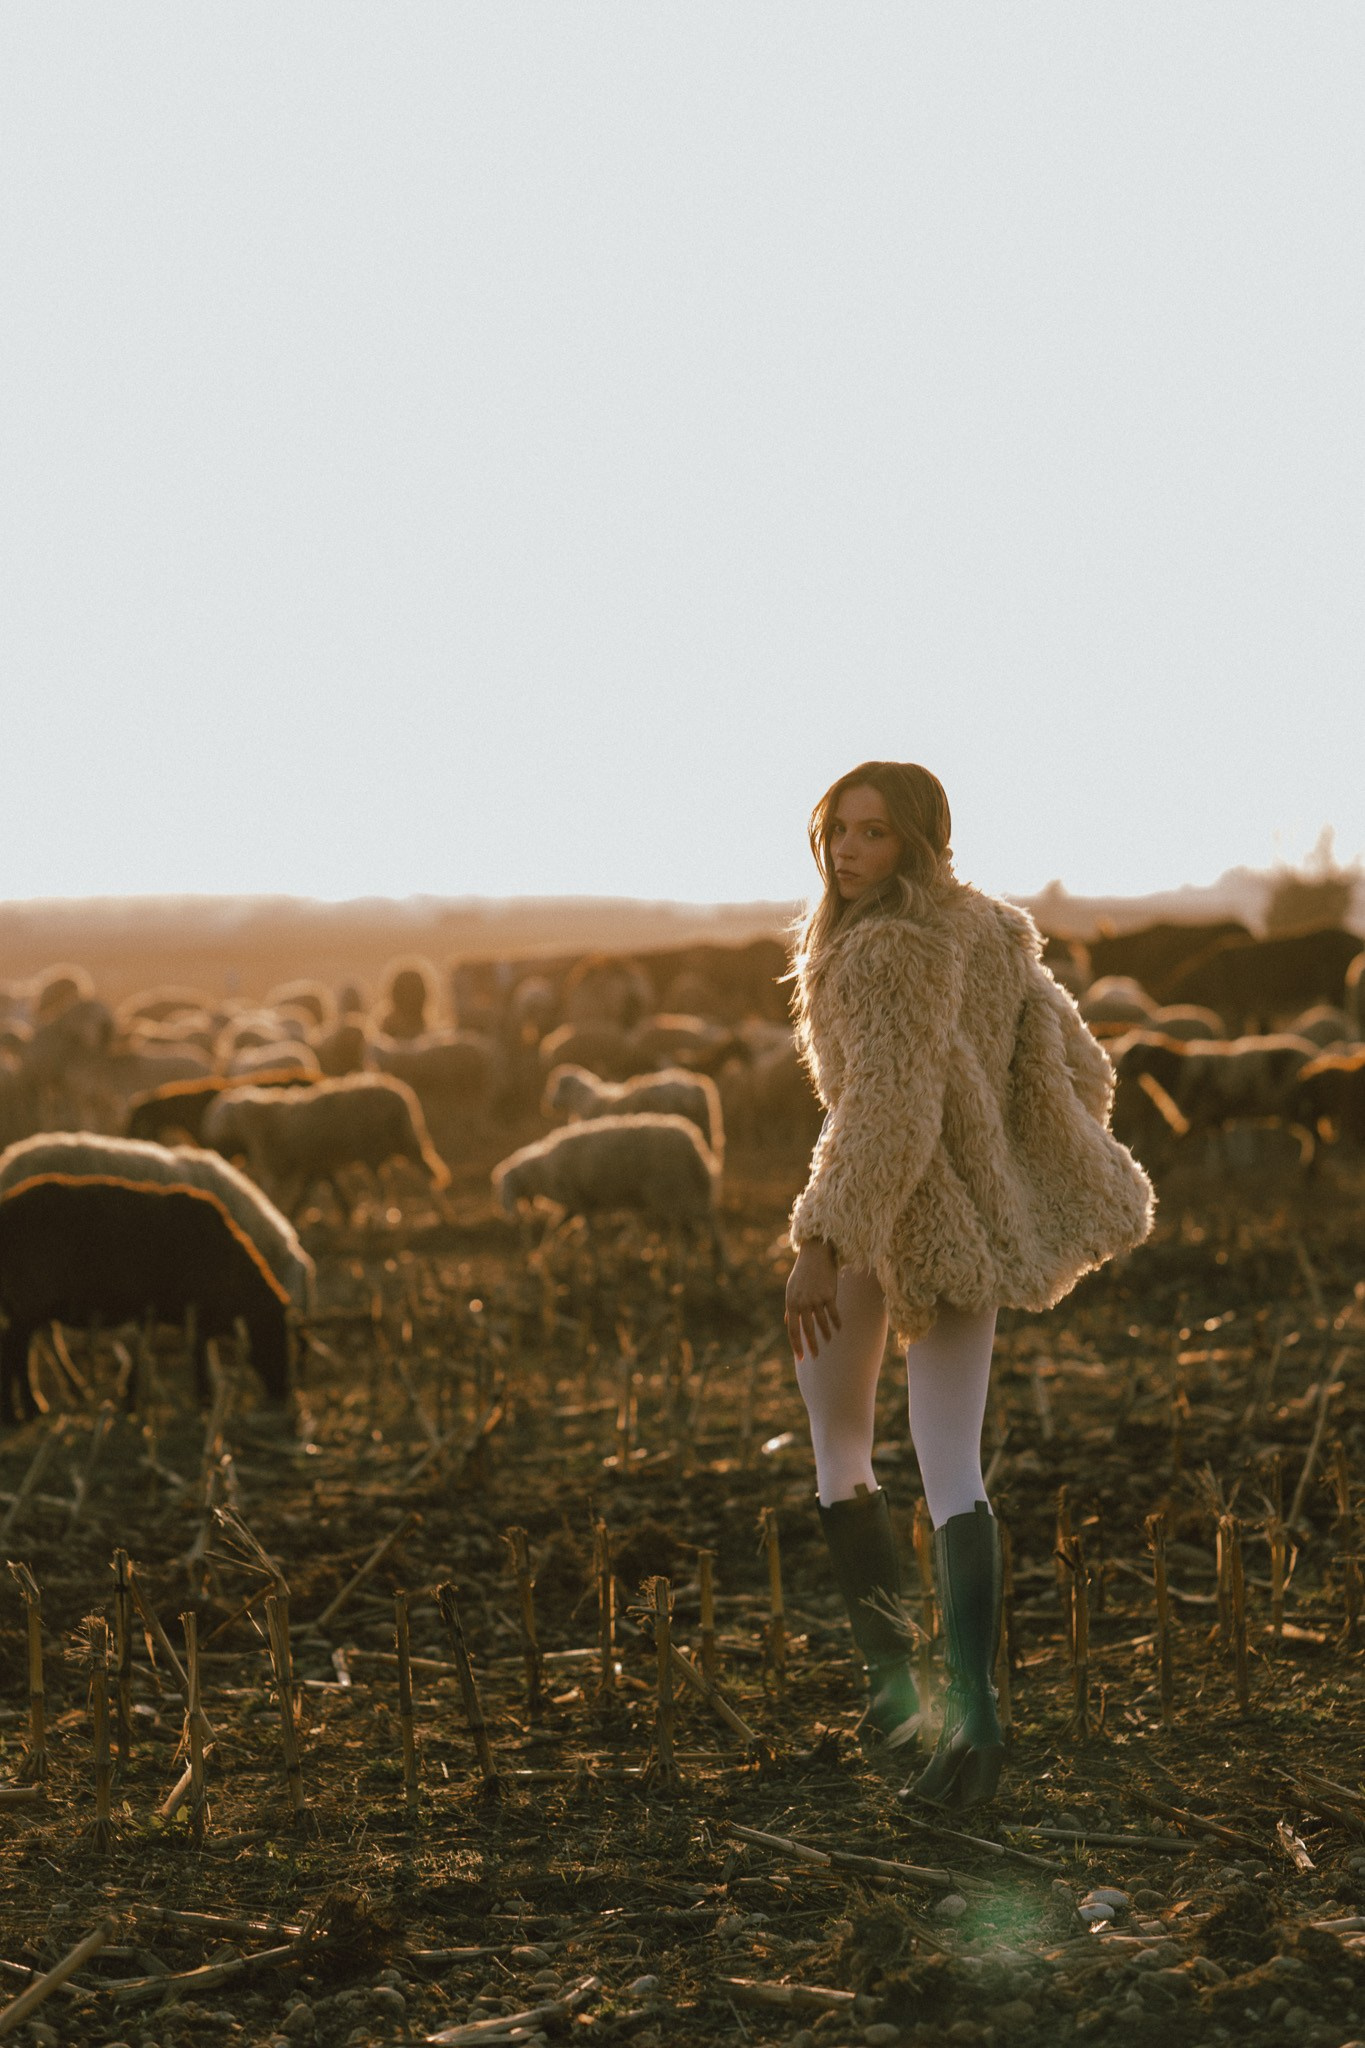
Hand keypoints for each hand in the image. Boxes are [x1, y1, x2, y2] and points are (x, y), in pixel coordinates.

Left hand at [785, 1240, 840, 1361]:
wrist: (815, 1255)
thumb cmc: (802, 1274)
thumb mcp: (791, 1290)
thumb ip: (791, 1308)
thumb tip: (788, 1323)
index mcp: (791, 1303)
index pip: (793, 1330)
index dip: (796, 1345)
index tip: (801, 1357)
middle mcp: (803, 1303)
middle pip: (807, 1330)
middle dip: (811, 1346)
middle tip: (815, 1357)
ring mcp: (816, 1299)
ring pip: (822, 1323)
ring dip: (826, 1335)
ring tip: (828, 1342)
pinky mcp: (829, 1294)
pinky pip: (833, 1313)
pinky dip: (836, 1323)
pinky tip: (838, 1329)